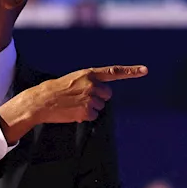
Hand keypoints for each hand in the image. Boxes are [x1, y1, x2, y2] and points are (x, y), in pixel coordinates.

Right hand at [0, 65, 146, 141]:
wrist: (42, 101)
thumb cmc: (57, 90)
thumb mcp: (74, 79)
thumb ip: (90, 82)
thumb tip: (103, 96)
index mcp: (89, 74)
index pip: (114, 72)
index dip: (131, 71)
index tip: (145, 70)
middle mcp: (92, 85)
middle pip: (107, 95)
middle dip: (98, 98)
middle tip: (81, 98)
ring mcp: (90, 98)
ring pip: (101, 107)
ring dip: (90, 108)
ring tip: (74, 105)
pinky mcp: (87, 112)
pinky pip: (94, 116)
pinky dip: (85, 117)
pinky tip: (74, 112)